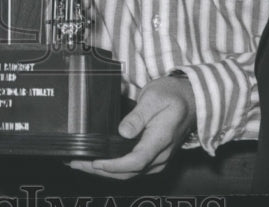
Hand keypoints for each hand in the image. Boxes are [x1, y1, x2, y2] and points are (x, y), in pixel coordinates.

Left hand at [68, 75, 196, 179]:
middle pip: (129, 172)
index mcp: (161, 140)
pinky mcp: (154, 157)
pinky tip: (100, 162)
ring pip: (130, 174)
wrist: (191, 99)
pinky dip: (114, 169)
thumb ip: (139, 115)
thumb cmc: (173, 95)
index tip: (94, 162)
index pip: (136, 161)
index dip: (113, 166)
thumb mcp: (154, 97)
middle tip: (76, 164)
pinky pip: (133, 169)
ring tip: (81, 164)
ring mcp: (158, 159)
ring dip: (105, 172)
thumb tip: (123, 131)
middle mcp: (161, 155)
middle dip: (101, 171)